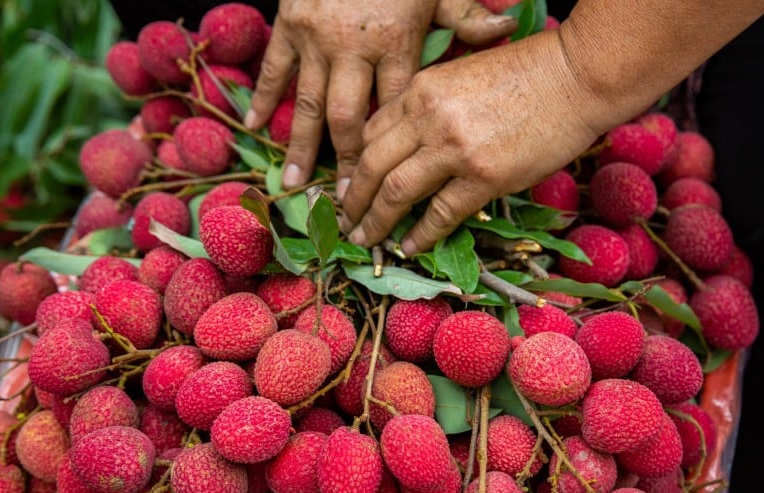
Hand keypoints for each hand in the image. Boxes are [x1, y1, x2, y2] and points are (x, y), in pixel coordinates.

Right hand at [244, 0, 516, 190]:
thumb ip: (466, 16)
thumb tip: (506, 28)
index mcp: (396, 44)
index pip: (392, 112)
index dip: (390, 155)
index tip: (388, 191)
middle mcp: (354, 48)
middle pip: (348, 119)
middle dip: (345, 164)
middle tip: (344, 204)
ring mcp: (317, 38)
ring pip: (309, 103)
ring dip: (301, 147)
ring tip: (294, 184)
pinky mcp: (290, 23)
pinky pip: (275, 68)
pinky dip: (265, 99)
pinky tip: (257, 129)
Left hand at [340, 30, 603, 254]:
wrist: (577, 75)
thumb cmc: (529, 72)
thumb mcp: (463, 75)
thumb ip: (433, 105)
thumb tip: (413, 144)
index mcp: (421, 89)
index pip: (371, 132)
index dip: (354, 164)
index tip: (349, 185)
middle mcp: (428, 118)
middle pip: (371, 165)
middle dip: (353, 199)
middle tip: (346, 221)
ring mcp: (454, 149)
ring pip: (395, 192)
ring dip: (375, 222)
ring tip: (365, 239)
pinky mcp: (483, 177)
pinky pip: (439, 214)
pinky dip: (420, 235)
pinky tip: (409, 247)